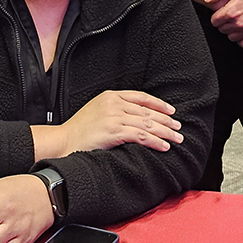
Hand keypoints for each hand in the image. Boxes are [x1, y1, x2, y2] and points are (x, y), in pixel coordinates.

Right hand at [55, 90, 181, 155]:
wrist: (63, 140)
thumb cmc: (79, 130)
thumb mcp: (97, 111)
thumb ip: (115, 109)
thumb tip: (137, 117)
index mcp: (111, 96)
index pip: (141, 97)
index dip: (159, 104)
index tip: (171, 111)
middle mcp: (114, 104)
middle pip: (148, 111)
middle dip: (166, 120)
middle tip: (179, 128)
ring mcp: (114, 117)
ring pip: (147, 124)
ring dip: (165, 132)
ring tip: (176, 139)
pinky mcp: (114, 132)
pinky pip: (141, 136)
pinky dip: (155, 142)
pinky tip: (164, 146)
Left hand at [204, 0, 242, 46]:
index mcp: (231, 11)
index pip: (215, 21)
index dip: (217, 17)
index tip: (222, 14)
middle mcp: (239, 23)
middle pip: (223, 30)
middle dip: (225, 24)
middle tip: (232, 17)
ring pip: (232, 37)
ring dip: (234, 31)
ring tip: (239, 23)